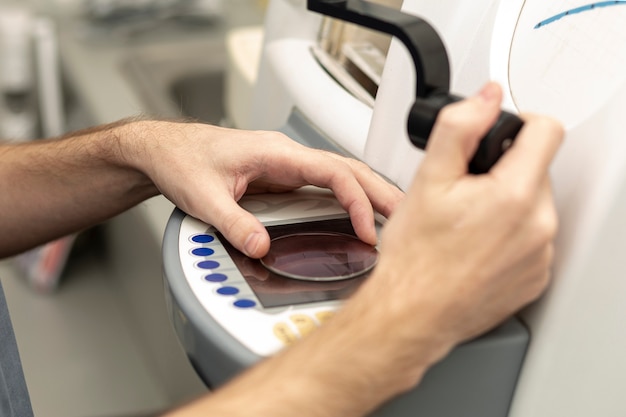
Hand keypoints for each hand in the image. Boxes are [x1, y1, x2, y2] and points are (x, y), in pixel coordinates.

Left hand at [127, 122, 402, 257]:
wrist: (165, 151)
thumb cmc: (182, 161)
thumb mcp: (204, 198)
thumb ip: (234, 224)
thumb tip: (262, 248)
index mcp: (276, 153)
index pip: (333, 172)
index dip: (357, 201)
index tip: (367, 229)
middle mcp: (287, 156)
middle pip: (348, 169)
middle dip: (381, 192)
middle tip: (408, 217)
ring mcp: (287, 166)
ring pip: (341, 175)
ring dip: (368, 195)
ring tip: (393, 219)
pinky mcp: (282, 177)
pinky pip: (325, 186)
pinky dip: (348, 199)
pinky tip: (357, 216)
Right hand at [348, 82, 563, 385]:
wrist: (412, 312)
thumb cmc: (416, 257)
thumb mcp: (428, 179)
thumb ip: (460, 127)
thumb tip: (486, 98)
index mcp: (515, 195)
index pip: (547, 130)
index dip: (519, 124)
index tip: (498, 137)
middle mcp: (539, 226)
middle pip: (537, 171)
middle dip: (504, 171)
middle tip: (465, 192)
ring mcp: (540, 256)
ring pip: (535, 206)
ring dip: (508, 204)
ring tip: (468, 223)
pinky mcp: (536, 278)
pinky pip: (534, 241)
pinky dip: (511, 236)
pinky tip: (477, 246)